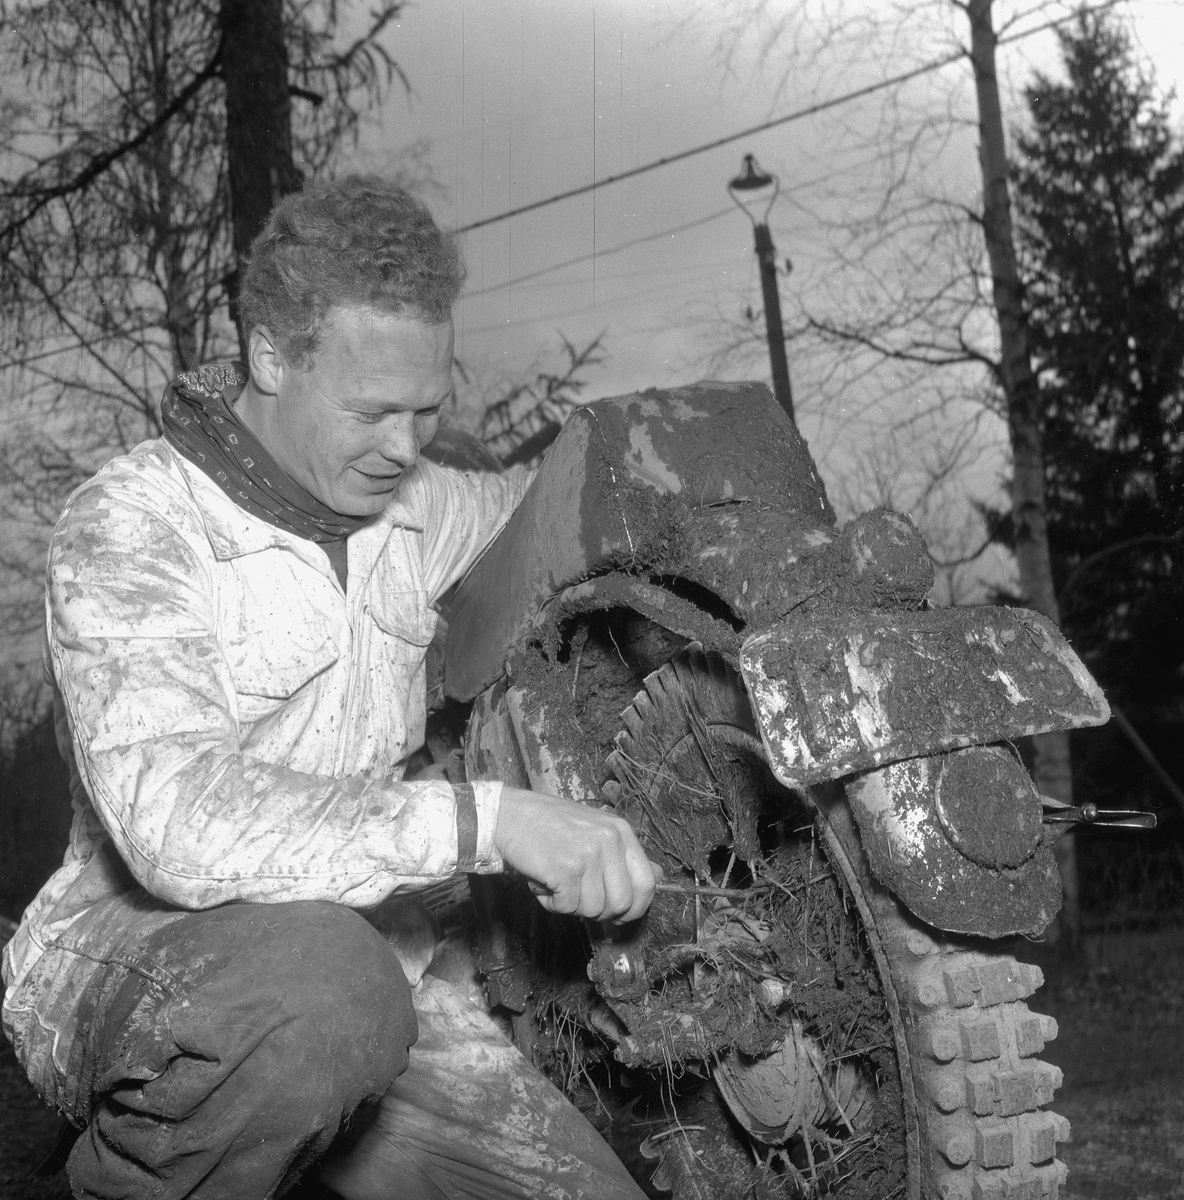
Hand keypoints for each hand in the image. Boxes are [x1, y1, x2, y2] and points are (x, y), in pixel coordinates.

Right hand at [493, 787, 662, 922]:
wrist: (508, 815)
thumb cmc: (548, 825)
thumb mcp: (595, 830)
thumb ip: (624, 855)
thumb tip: (658, 876)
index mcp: (620, 831)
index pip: (647, 882)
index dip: (635, 908)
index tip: (619, 915)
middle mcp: (609, 841)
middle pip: (622, 904)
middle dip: (599, 912)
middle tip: (577, 898)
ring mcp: (588, 854)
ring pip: (593, 909)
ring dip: (571, 906)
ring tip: (556, 883)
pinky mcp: (565, 869)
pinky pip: (567, 907)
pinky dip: (551, 903)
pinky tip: (543, 883)